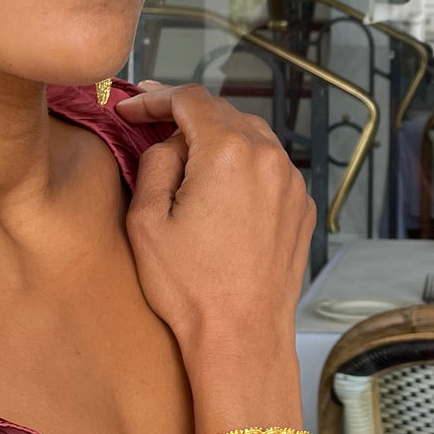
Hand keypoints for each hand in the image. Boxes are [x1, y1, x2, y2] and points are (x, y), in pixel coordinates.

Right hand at [116, 81, 314, 374]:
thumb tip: (169, 142)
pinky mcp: (301, 207)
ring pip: (250, 137)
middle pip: (222, 113)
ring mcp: (291, 182)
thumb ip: (153, 162)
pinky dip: (243, 166)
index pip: (189, 99)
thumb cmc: (191, 289)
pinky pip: (269, 168)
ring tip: (186, 158)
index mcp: (226, 153)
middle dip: (185, 116)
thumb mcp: (146, 222)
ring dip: (216, 138)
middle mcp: (267, 158)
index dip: (155, 96)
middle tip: (152, 126)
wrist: (242, 337)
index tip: (132, 108)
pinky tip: (220, 190)